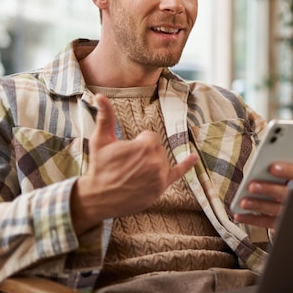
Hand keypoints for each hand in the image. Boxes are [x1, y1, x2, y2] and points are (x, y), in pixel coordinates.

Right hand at [71, 94, 197, 233]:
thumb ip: (105, 116)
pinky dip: (187, 165)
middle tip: (127, 163)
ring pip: (162, 159)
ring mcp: (160, 175)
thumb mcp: (100, 140)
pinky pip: (178, 173)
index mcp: (145, 146)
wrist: (98, 197)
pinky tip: (194, 157)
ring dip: (151, 162)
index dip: (137, 143)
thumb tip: (101, 95)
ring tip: (133, 173)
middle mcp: (156, 160)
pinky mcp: (161, 187)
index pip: (150, 136)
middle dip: (144, 152)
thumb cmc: (99, 167)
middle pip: (157, 148)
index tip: (126, 152)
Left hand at [233, 162, 292, 229]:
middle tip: (252, 186)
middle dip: (269, 189)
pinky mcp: (282, 225)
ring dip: (258, 206)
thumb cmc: (288, 185)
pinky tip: (239, 215)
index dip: (286, 170)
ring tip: (243, 202)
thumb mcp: (289, 177)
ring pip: (275, 209)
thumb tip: (257, 168)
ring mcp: (292, 213)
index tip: (272, 167)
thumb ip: (278, 172)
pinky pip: (266, 223)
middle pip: (286, 194)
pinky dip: (252, 219)